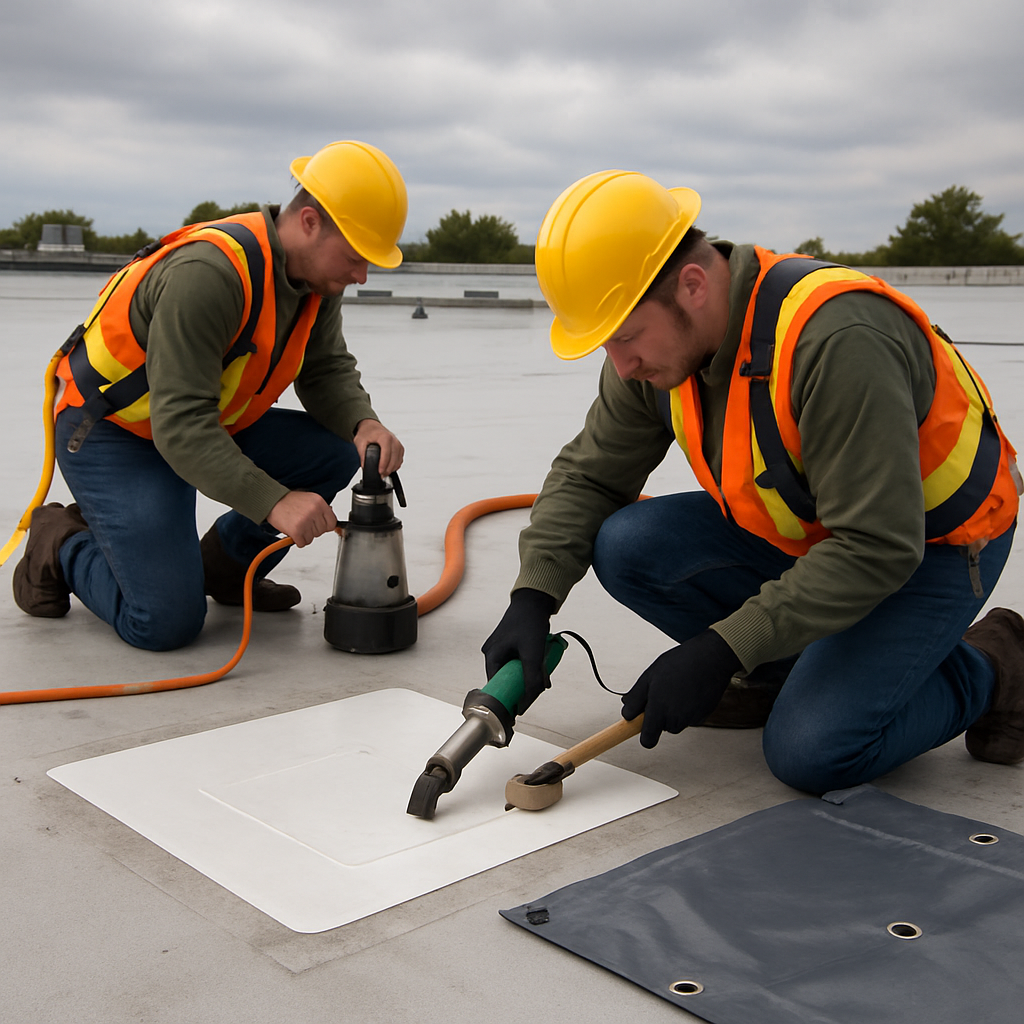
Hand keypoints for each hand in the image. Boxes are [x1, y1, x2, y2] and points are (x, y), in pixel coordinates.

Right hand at [267, 490, 336, 546]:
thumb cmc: (289, 501)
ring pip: (312, 538)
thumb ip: (321, 509)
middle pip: (321, 532)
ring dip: (304, 535)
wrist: (272, 501)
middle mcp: (314, 511)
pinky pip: (302, 543)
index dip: (325, 526)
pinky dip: (297, 540)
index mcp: (319, 503)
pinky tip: (293, 531)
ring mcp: (305, 521)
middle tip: (303, 523)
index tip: (319, 526)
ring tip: (296, 524)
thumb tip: (330, 520)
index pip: (332, 522)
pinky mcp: (296, 531)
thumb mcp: (309, 499)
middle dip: (312, 530)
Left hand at [354, 419, 404, 477]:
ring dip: (392, 468)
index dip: (383, 465)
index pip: (387, 454)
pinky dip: (395, 465)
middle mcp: (394, 440)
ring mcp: (398, 444)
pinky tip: (389, 468)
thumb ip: (361, 454)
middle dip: (387, 469)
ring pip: (398, 460)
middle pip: (394, 459)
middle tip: (380, 475)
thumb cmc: (367, 432)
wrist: (371, 427)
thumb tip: (364, 466)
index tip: (379, 472)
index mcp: (385, 437)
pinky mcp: (400, 448)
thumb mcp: (359, 442)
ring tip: (384, 473)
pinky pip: (400, 460)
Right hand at [481, 588, 556, 712]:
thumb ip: (531, 679)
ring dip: (529, 675)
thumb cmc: (530, 622)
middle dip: (523, 685)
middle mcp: (494, 654)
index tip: (519, 709)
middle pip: (507, 680)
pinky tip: (542, 664)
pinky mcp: (512, 646)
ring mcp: (503, 649)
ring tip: (542, 673)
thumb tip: (526, 704)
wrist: (536, 600)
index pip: (496, 687)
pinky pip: (520, 663)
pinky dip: (531, 666)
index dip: (508, 699)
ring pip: (515, 672)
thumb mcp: (532, 654)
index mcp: (491, 656)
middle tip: (538, 687)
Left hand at [621, 630, 741, 747]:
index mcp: (659, 710)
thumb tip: (627, 713)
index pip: (648, 740)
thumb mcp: (649, 676)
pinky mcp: (703, 717)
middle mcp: (675, 719)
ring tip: (676, 687)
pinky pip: (688, 718)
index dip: (643, 734)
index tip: (640, 724)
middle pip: (661, 727)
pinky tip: (689, 690)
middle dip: (659, 714)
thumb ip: (635, 697)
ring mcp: (691, 719)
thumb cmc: (679, 663)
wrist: (711, 658)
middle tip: (661, 691)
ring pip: (674, 722)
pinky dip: (686, 708)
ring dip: (672, 710)